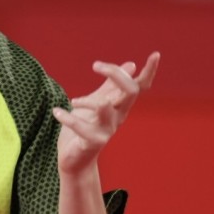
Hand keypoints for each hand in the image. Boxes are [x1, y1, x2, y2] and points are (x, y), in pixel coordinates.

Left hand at [53, 51, 159, 175]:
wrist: (75, 158)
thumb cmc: (86, 127)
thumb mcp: (97, 101)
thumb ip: (111, 86)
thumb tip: (131, 64)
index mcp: (120, 106)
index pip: (140, 87)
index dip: (149, 72)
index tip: (155, 54)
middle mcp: (118, 117)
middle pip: (130, 92)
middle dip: (117, 75)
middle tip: (96, 65)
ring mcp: (107, 131)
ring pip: (108, 110)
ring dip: (89, 101)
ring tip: (73, 101)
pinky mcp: (92, 142)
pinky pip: (83, 128)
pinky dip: (68, 118)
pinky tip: (57, 112)